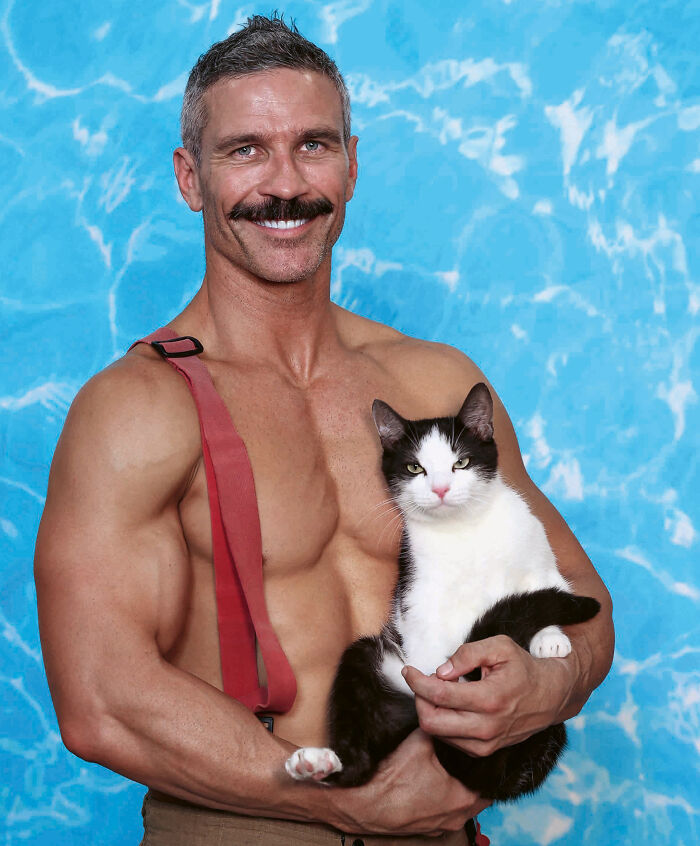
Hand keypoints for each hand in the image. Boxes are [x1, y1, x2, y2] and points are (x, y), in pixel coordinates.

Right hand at [325, 729, 488, 835]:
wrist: (363, 803)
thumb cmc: (391, 780)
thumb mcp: (420, 742)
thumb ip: (437, 725)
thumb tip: (443, 708)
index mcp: (462, 799)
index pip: (488, 780)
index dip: (485, 763)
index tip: (481, 750)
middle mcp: (455, 817)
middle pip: (476, 794)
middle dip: (472, 776)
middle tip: (466, 757)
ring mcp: (440, 826)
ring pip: (459, 806)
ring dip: (456, 789)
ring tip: (448, 769)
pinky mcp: (425, 828)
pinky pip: (441, 812)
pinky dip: (440, 799)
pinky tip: (429, 783)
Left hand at [403, 635, 574, 756]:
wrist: (550, 696)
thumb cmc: (523, 668)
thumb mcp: (499, 647)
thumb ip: (467, 653)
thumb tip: (441, 671)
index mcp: (490, 698)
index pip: (439, 694)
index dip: (416, 682)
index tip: (408, 671)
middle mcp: (486, 726)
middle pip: (431, 721)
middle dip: (418, 698)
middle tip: (422, 680)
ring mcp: (485, 743)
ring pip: (437, 733)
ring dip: (429, 709)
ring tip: (441, 689)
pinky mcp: (484, 751)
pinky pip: (449, 740)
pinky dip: (441, 721)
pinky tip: (450, 704)